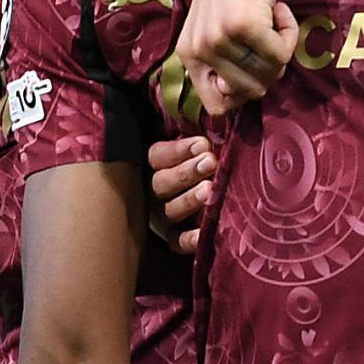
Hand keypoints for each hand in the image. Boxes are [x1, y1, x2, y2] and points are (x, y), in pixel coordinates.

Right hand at [147, 136, 214, 253]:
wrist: (207, 205)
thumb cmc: (201, 165)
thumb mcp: (194, 147)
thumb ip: (197, 138)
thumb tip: (211, 121)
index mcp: (154, 166)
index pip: (157, 156)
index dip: (178, 151)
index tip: (203, 144)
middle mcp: (153, 192)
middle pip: (161, 183)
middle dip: (186, 172)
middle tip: (210, 162)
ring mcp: (162, 218)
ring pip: (169, 210)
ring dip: (189, 200)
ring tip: (209, 189)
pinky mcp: (172, 240)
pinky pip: (177, 243)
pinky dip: (190, 239)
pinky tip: (205, 232)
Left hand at [177, 0, 294, 115]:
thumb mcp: (219, 28)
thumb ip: (225, 66)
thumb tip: (235, 97)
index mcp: (188, 55)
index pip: (216, 107)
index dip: (244, 95)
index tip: (254, 66)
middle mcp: (198, 50)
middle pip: (248, 94)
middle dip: (269, 71)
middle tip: (268, 36)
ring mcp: (218, 38)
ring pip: (268, 76)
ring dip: (282, 49)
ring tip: (271, 18)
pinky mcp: (242, 25)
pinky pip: (281, 54)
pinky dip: (291, 32)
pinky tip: (278, 7)